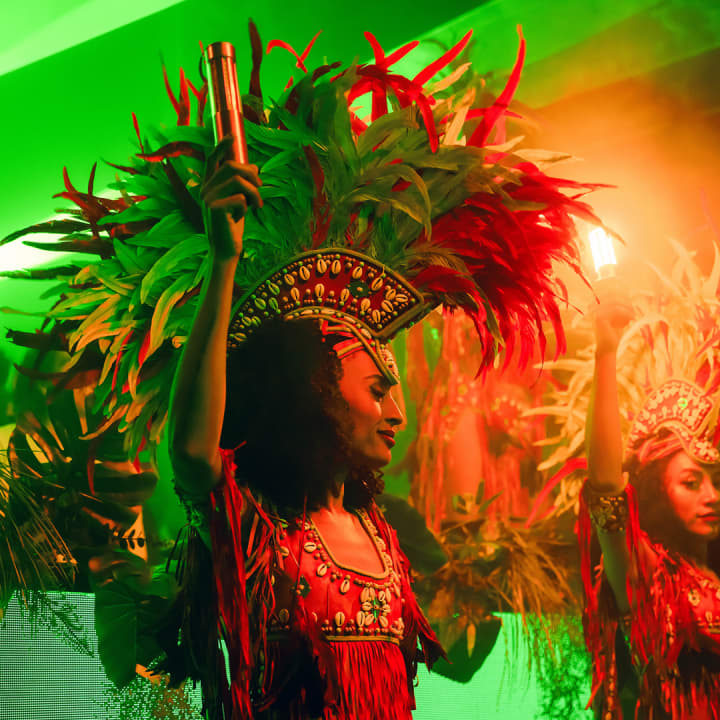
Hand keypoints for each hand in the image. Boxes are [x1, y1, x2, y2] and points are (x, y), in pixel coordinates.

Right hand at [201, 135, 262, 259]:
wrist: (226, 250)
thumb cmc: (233, 226)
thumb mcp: (239, 202)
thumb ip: (242, 185)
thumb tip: (254, 167)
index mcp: (209, 186)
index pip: (212, 159)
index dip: (222, 146)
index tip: (233, 137)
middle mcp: (205, 189)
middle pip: (231, 166)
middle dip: (251, 174)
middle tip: (260, 187)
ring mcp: (207, 198)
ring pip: (238, 181)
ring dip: (253, 192)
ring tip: (257, 205)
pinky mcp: (214, 209)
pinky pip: (239, 198)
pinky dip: (246, 207)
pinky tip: (241, 218)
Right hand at [591, 278, 633, 355]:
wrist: (609, 347)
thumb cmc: (615, 330)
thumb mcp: (619, 313)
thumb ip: (619, 300)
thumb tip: (624, 284)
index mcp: (595, 302)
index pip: (606, 286)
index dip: (618, 286)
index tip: (628, 294)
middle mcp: (592, 305)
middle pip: (612, 292)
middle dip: (626, 300)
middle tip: (633, 310)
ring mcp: (594, 311)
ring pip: (615, 301)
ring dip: (628, 307)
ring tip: (633, 315)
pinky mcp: (598, 317)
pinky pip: (616, 309)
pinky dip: (627, 313)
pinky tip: (632, 318)